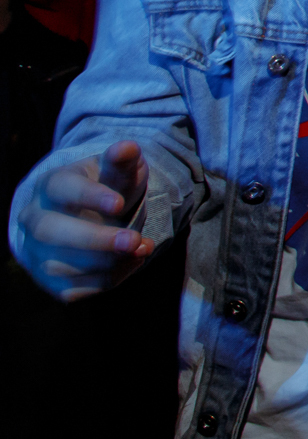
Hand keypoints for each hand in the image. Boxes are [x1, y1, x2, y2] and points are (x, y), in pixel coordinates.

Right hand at [15, 140, 153, 299]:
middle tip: (134, 240)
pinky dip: (105, 281)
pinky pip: (71, 290)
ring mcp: (37, 252)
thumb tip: (126, 148)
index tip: (119, 204)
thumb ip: (122, 161)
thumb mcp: (116, 170)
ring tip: (142, 248)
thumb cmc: (106, 187)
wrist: (89, 215)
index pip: (61, 189)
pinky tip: (133, 262)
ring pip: (59, 265)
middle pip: (51, 232)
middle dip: (94, 239)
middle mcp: (35, 219)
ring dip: (105, 263)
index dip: (89, 197)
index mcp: (52, 185)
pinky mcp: (49, 280)